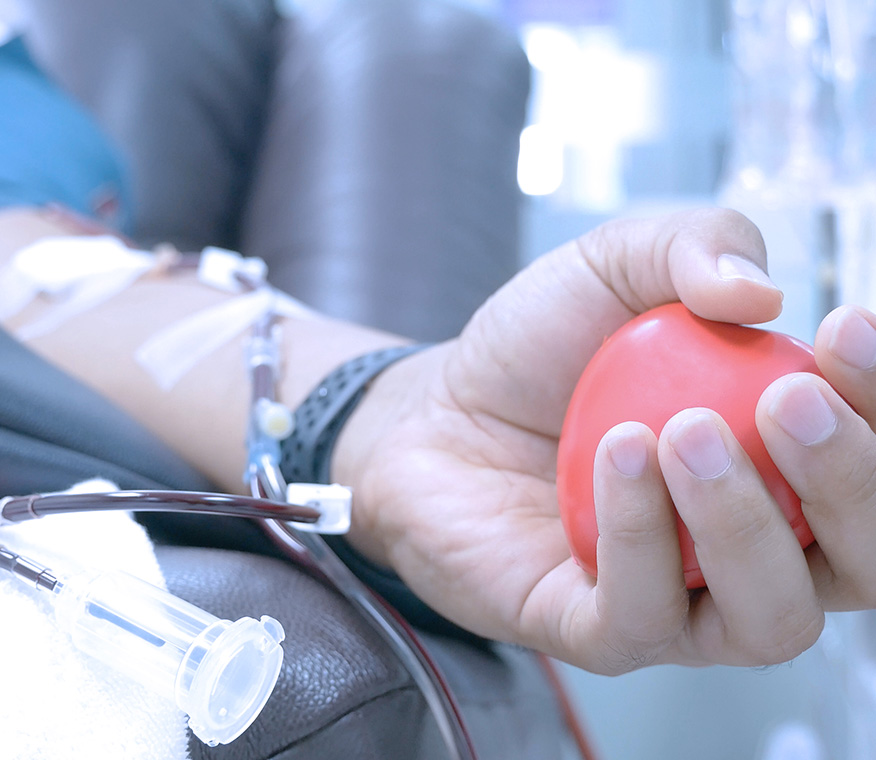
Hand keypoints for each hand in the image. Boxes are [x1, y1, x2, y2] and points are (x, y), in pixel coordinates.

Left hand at [335, 208, 873, 673]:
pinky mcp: (596, 631)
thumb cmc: (539, 350)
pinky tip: (619, 456)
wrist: (437, 413)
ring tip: (686, 431)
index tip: (843, 331)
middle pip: (860, 563)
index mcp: (779, 468)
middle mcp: (748, 547)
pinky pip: (646, 617)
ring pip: (772, 617)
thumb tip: (763, 291)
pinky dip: (643, 536)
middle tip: (788, 398)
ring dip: (747, 525)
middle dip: (850, 482)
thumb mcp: (615, 265)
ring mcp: (677, 601)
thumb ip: (695, 249)